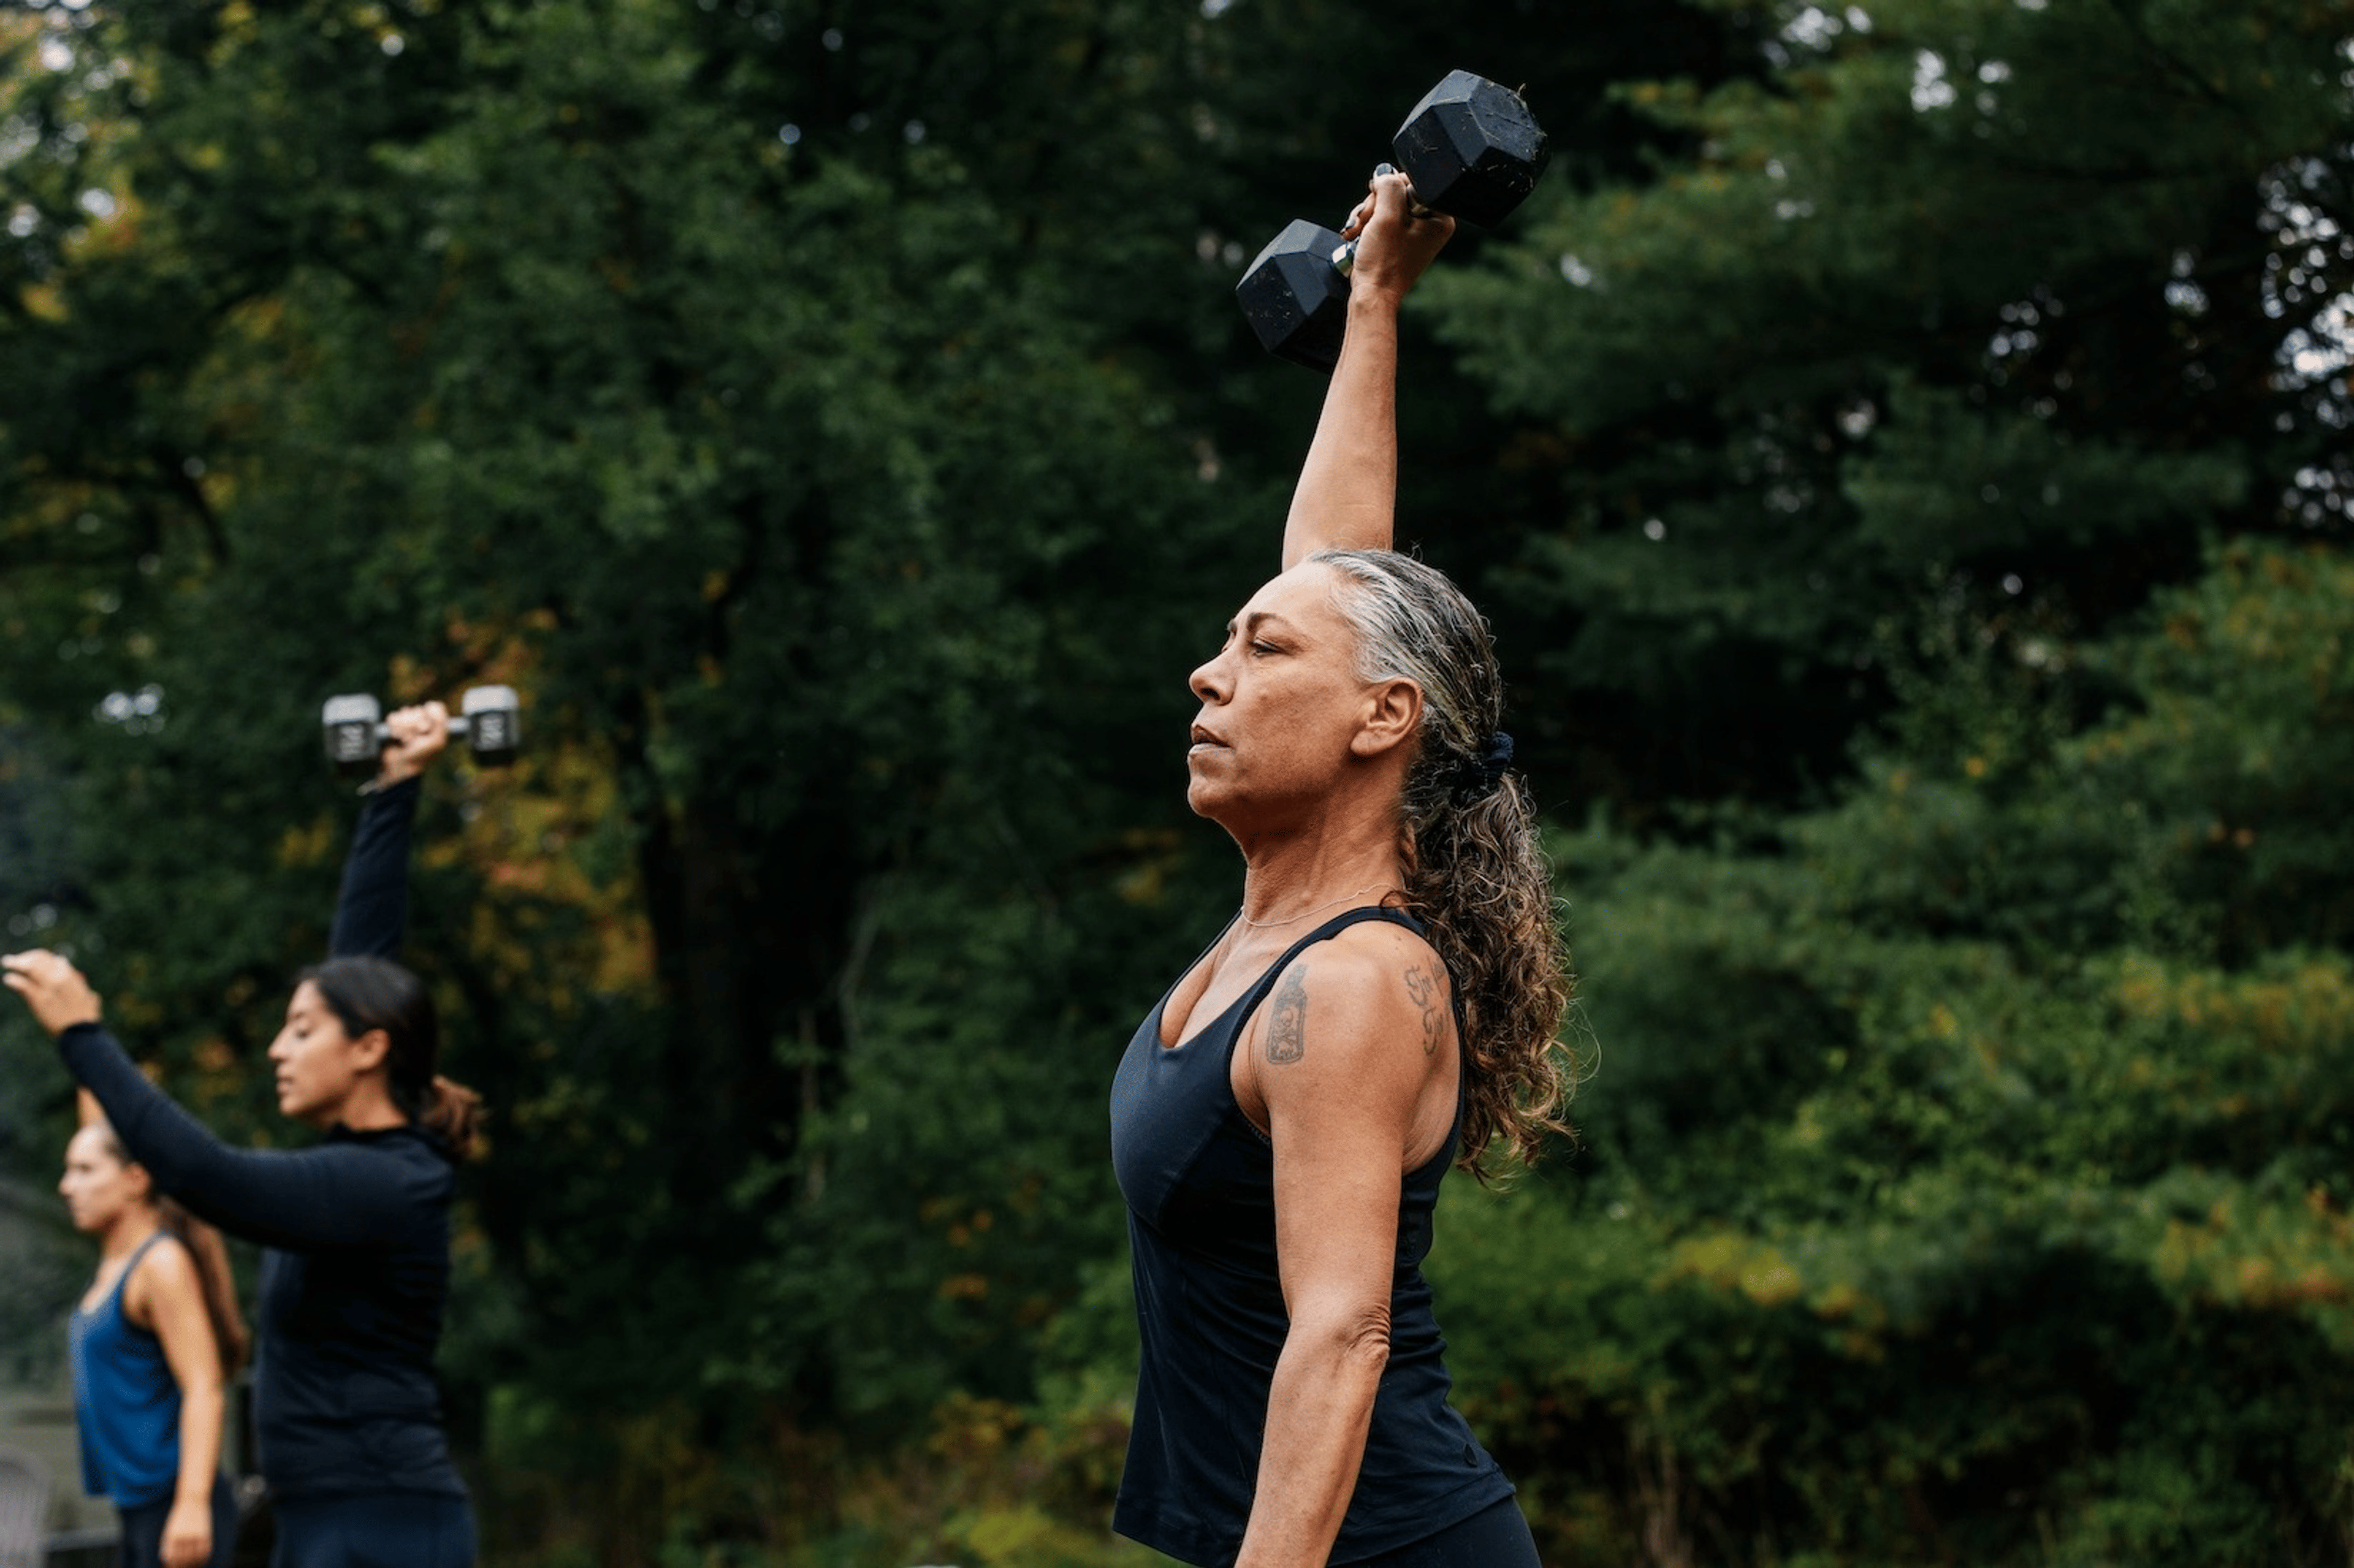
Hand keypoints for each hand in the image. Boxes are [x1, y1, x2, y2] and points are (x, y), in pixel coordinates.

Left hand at [1, 949, 101, 1035]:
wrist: (81, 1032)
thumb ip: (73, 977)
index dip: (35, 957)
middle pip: (38, 960)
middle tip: (10, 960)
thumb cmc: (84, 1015)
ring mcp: (50, 988)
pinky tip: (8, 979)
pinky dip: (15, 980)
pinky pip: (25, 985)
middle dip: (23, 957)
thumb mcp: (84, 992)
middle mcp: (60, 978)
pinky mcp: (41, 999)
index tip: (26, 960)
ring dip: (16, 964)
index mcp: (70, 976)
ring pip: (31, 969)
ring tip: (7, 963)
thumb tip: (62, 960)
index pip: (48, 958)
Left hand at [160, 1494, 211, 1567]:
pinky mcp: (206, 1533)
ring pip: (195, 1557)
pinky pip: (206, 1550)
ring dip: (194, 1564)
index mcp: (171, 1536)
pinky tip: (202, 1559)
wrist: (192, 1499)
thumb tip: (165, 1559)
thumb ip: (167, 1544)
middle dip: (183, 1567)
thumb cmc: (179, 1516)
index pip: (170, 1558)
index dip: (172, 1565)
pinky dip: (204, 1558)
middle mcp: (183, 1536)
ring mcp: (195, 1535)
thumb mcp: (169, 1529)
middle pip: (183, 1559)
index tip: (174, 1567)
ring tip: (193, 1565)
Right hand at [376, 699, 450, 786]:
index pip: (431, 707)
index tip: (426, 730)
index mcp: (436, 724)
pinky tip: (397, 738)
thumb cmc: (421, 756)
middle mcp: (423, 720)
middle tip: (415, 739)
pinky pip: (393, 717)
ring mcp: (408, 721)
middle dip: (415, 725)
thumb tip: (431, 705)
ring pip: (404, 712)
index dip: (427, 718)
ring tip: (406, 741)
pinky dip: (395, 728)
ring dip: (405, 728)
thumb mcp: (437, 741)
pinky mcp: (394, 724)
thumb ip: (440, 722)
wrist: (401, 765)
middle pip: (417, 710)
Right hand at [1338, 164, 1454, 306]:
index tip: (1376, 207)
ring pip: (1385, 205)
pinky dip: (1368, 225)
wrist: (1371, 296)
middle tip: (1365, 222)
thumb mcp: (1386, 216)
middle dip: (1374, 205)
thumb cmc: (1383, 263)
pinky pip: (1382, 219)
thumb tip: (1384, 173)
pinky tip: (1359, 236)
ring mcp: (1415, 233)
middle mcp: (1431, 224)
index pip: (1411, 181)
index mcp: (1440, 217)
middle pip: (1396, 193)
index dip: (1388, 189)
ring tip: (1358, 232)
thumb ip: (1388, 186)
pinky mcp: (1400, 240)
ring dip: (1367, 215)